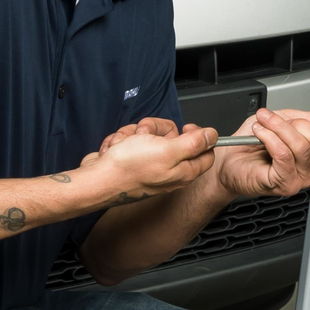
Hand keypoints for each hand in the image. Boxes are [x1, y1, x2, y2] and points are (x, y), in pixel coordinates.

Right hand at [88, 119, 216, 200]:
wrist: (96, 180)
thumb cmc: (128, 168)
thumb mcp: (168, 150)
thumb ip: (194, 143)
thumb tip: (213, 136)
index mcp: (183, 171)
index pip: (204, 151)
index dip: (197, 135)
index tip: (183, 129)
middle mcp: (169, 170)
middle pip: (175, 137)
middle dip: (156, 129)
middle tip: (145, 136)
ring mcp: (150, 165)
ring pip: (151, 136)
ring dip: (135, 134)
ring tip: (126, 144)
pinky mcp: (133, 161)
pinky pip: (134, 141)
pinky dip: (124, 140)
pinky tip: (117, 149)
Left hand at [214, 108, 309, 200]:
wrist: (229, 159)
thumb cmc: (252, 142)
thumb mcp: (285, 119)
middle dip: (299, 124)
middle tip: (279, 121)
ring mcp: (300, 178)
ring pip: (302, 145)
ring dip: (278, 127)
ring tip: (263, 123)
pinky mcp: (284, 183)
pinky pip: (284, 154)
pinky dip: (270, 137)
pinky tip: (260, 133)